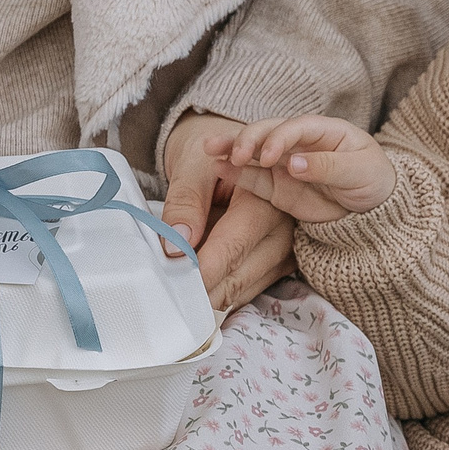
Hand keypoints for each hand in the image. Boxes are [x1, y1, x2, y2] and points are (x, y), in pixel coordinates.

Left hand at [161, 113, 296, 310]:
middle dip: (200, 290)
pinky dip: (217, 291)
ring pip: (240, 291)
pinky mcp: (275, 267)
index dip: (202, 271)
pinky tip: (195, 283)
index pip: (233, 247)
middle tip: (165, 292)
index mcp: (266, 200)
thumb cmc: (210, 157)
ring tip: (176, 285)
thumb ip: (184, 204)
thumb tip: (176, 247)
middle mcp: (282, 230)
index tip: (173, 285)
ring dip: (207, 294)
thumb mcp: (192, 168)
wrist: (231, 154)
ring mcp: (283, 252)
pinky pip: (243, 291)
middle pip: (238, 277)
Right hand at [210, 114, 394, 221]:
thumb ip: (328, 166)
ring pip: (254, 151)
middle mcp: (298, 142)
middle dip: (249, 139)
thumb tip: (293, 164)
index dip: (279, 138)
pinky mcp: (276, 186)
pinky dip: (235, 173)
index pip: (295, 127)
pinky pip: (252, 178)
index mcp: (322, 131)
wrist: (372, 210)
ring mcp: (284, 164)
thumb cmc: (372, 181)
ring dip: (232, 148)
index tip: (268, 156)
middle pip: (268, 132)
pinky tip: (218, 167)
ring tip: (211, 150)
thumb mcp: (360, 172)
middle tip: (236, 153)